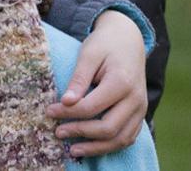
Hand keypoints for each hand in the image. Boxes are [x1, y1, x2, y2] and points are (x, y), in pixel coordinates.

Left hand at [46, 9, 147, 156]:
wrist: (128, 40)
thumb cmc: (105, 45)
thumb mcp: (88, 54)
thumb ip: (79, 79)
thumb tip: (65, 102)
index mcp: (122, 82)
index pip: (92, 107)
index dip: (68, 113)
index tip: (49, 111)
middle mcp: (135, 100)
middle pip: (108, 128)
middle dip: (80, 133)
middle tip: (57, 132)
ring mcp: (141, 109)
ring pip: (121, 139)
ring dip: (96, 147)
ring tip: (73, 150)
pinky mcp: (140, 114)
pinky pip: (128, 137)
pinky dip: (109, 145)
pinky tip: (91, 146)